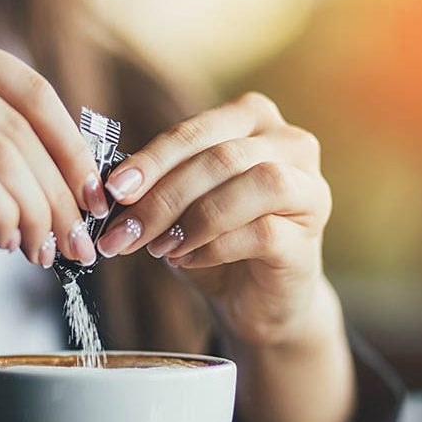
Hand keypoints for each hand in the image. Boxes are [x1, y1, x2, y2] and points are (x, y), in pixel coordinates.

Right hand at [0, 10, 106, 267]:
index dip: (72, 148)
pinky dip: (0, 214)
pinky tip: (7, 241)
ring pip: (0, 156)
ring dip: (35, 213)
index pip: (31, 91)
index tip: (93, 195)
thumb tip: (60, 175)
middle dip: (60, 194)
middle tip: (77, 242)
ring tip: (44, 252)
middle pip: (21, 130)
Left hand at [96, 92, 331, 345]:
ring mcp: (309, 188)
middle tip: (124, 232)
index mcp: (253, 120)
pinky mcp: (310, 236)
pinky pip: (263, 231)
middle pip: (222, 157)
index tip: (112, 191)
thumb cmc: (214, 242)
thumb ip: (155, 186)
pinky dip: (215, 246)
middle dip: (164, 196)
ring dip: (195, 218)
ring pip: (253, 184)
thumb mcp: (178, 206)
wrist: (254, 301)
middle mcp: (291, 144)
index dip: (152, 160)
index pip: (196, 131)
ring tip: (159, 247)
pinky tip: (186, 260)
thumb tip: (110, 187)